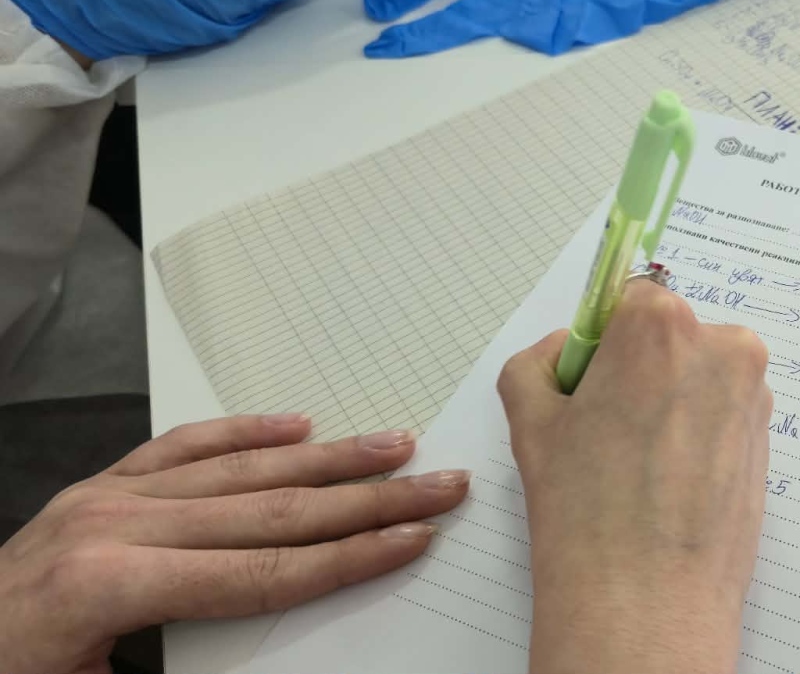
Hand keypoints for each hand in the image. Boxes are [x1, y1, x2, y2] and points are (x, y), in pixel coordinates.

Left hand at [0, 415, 469, 673]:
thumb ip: (194, 669)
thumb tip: (288, 654)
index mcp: (116, 586)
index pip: (267, 571)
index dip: (351, 557)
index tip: (415, 538)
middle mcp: (114, 528)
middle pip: (272, 511)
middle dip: (366, 499)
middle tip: (435, 482)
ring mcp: (101, 501)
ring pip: (236, 470)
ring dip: (325, 457)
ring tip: (390, 443)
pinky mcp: (92, 492)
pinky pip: (177, 448)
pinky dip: (240, 433)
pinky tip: (293, 423)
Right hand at [498, 281, 772, 673]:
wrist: (649, 601)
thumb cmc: (589, 514)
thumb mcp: (531, 422)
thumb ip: (538, 362)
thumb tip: (560, 350)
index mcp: (660, 325)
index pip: (627, 299)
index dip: (602, 341)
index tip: (588, 378)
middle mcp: (722, 347)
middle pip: (669, 337)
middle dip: (638, 372)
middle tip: (605, 432)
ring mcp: (753, 396)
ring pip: (698, 378)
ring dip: (670, 404)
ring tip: (635, 468)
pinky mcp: (768, 440)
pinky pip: (722, 417)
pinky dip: (696, 437)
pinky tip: (666, 484)